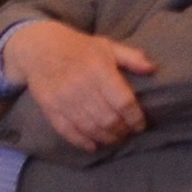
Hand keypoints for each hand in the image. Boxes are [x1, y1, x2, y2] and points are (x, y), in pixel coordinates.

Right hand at [0, 19, 159, 151]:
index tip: (141, 125)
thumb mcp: (107, 46)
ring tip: (115, 138)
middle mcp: (82, 86)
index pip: (123, 101)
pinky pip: (67, 131)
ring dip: (106, 138)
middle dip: (122, 130)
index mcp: (99, 69)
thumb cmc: (79, 47)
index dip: (135, 117)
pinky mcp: (50, 108)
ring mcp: (64, 99)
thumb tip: (152, 68)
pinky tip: (93, 146)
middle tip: (128, 133)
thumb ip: (131, 57)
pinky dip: (82, 142)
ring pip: (90, 128)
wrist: (39, 47)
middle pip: (108, 118)